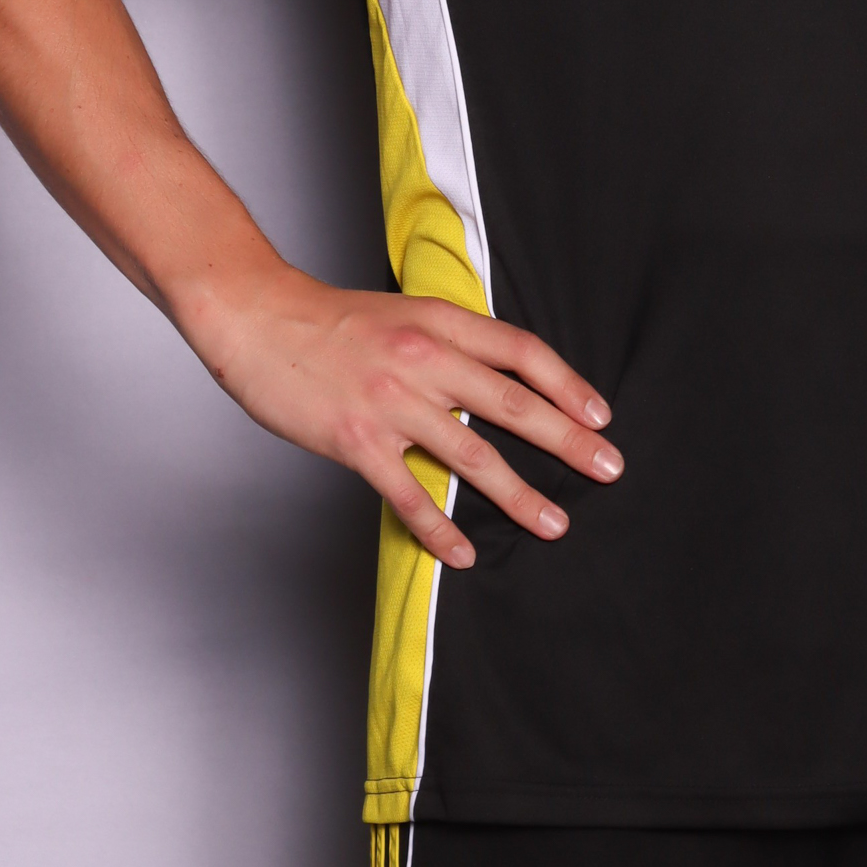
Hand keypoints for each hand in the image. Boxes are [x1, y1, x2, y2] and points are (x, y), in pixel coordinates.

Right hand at [198, 265, 623, 569]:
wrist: (258, 317)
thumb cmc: (330, 319)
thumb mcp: (404, 313)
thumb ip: (450, 342)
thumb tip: (499, 376)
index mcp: (440, 322)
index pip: (521, 352)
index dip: (567, 384)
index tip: (600, 416)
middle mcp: (424, 359)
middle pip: (513, 403)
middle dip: (568, 440)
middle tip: (608, 469)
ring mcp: (391, 401)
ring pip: (471, 455)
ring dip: (519, 494)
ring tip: (556, 523)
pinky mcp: (356, 439)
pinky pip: (408, 493)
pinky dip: (439, 529)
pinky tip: (464, 553)